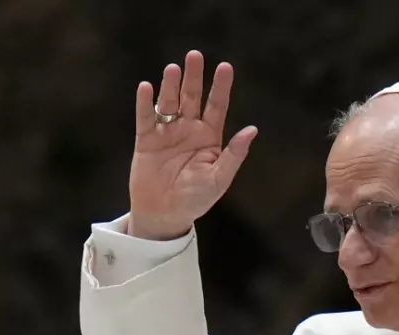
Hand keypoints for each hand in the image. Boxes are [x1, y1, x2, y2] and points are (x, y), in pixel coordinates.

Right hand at [128, 50, 257, 239]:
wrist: (165, 214)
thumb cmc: (196, 199)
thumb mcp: (219, 178)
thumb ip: (234, 154)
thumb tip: (252, 130)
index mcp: (210, 137)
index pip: (217, 106)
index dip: (221, 87)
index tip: (226, 67)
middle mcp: (189, 130)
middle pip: (193, 97)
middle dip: (194, 77)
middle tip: (196, 55)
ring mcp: (167, 133)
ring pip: (169, 103)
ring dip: (171, 86)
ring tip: (174, 69)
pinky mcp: (146, 140)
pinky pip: (146, 118)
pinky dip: (145, 103)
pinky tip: (147, 88)